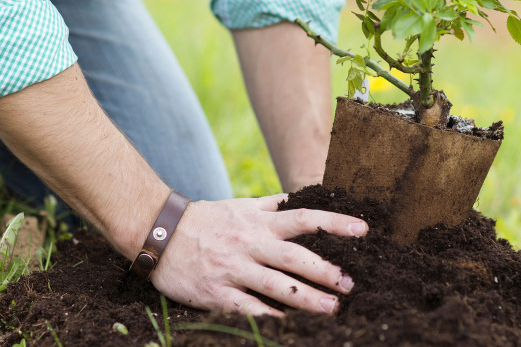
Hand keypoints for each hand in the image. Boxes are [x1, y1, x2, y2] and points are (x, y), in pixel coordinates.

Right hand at [149, 194, 367, 315]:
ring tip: (332, 308)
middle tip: (351, 283)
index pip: (304, 218)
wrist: (158, 233)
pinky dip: (270, 316)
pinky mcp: (217, 292)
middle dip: (325, 270)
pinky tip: (290, 324)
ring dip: (306, 298)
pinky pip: (248, 307)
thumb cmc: (206, 220)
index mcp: (258, 221)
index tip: (362, 231)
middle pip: (294, 256)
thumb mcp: (240, 205)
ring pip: (275, 285)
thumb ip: (272, 205)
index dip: (334, 223)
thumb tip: (303, 196)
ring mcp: (233, 268)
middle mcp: (249, 242)